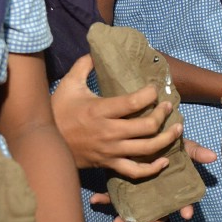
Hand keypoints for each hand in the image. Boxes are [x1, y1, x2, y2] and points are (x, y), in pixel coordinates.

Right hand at [52, 55, 178, 177]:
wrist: (43, 144)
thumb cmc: (58, 112)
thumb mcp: (68, 84)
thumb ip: (84, 65)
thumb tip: (97, 50)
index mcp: (99, 111)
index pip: (133, 103)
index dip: (149, 95)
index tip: (154, 89)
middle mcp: (108, 132)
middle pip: (146, 127)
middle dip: (162, 115)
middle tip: (168, 106)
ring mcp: (110, 151)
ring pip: (146, 150)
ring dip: (167, 139)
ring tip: (177, 128)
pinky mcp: (110, 164)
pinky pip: (135, 172)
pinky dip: (152, 168)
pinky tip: (164, 160)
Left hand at [89, 136, 215, 221]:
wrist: (145, 133)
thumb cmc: (168, 143)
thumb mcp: (182, 145)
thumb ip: (195, 151)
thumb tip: (213, 156)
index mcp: (172, 187)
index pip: (182, 200)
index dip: (185, 207)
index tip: (187, 214)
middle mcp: (156, 193)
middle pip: (157, 212)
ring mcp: (139, 191)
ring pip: (134, 209)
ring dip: (124, 218)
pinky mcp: (122, 186)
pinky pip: (113, 196)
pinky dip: (104, 199)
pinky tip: (95, 200)